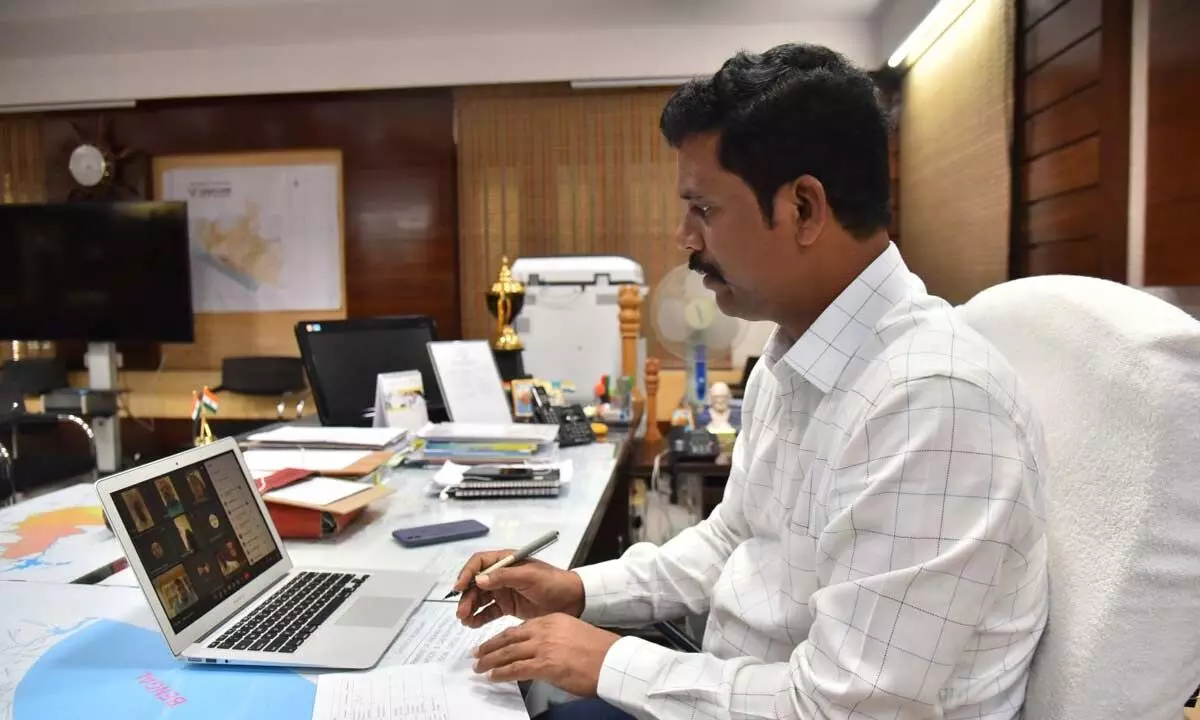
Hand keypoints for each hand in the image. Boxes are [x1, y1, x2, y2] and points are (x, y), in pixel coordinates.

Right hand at [454, 550, 584, 626]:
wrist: (572, 601)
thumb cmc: (552, 583)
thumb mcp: (529, 577)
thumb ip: (504, 577)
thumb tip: (478, 580)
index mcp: (507, 561)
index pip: (480, 563)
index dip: (467, 573)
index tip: (459, 587)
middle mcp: (502, 575)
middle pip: (476, 583)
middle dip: (466, 596)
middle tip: (462, 612)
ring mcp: (504, 591)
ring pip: (479, 598)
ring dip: (470, 608)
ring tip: (465, 621)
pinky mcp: (508, 607)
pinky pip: (488, 611)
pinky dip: (479, 617)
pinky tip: (473, 624)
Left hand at [473, 613, 619, 696]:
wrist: (612, 661)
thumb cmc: (598, 651)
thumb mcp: (572, 635)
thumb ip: (554, 640)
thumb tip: (541, 653)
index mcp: (552, 620)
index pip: (520, 628)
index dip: (503, 637)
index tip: (494, 643)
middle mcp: (544, 630)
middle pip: (509, 638)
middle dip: (490, 647)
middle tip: (477, 654)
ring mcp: (543, 646)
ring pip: (508, 652)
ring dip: (490, 661)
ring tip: (479, 667)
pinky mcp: (544, 664)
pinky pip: (515, 668)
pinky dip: (501, 673)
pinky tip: (493, 676)